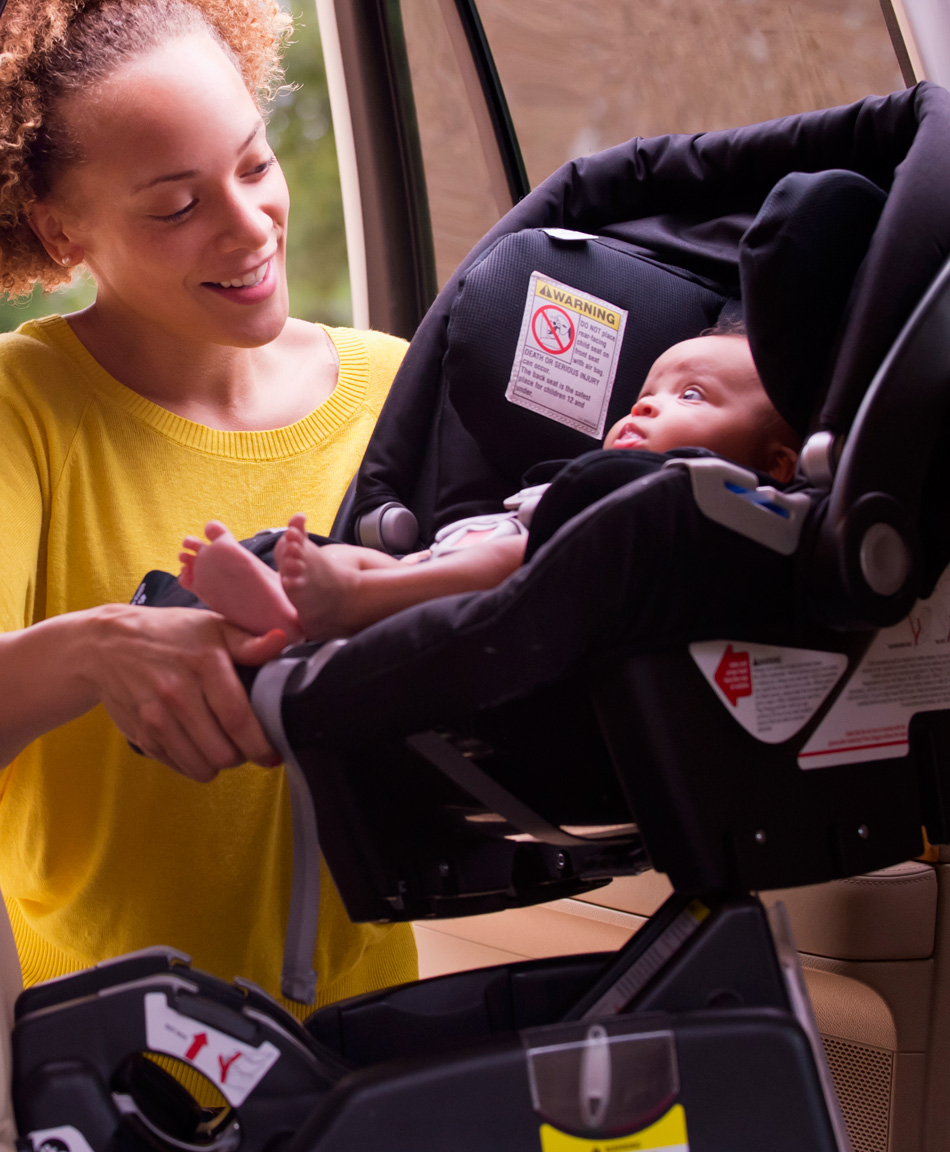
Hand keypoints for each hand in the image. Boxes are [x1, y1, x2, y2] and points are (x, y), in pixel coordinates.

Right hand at [85, 604, 286, 780]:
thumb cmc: (168, 634)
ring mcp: (156, 718)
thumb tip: (281, 641)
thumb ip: (249, 642)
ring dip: (217, 763)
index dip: (260, 745)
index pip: (238, 719)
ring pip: (201, 767)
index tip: (272, 753)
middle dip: (242, 756)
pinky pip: (178, 766)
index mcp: (205, 665)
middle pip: (222, 752)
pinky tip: (195, 742)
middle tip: (245, 745)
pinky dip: (192, 762)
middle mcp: (178, 694)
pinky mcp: (141, 735)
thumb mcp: (212, 626)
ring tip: (221, 744)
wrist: (106, 645)